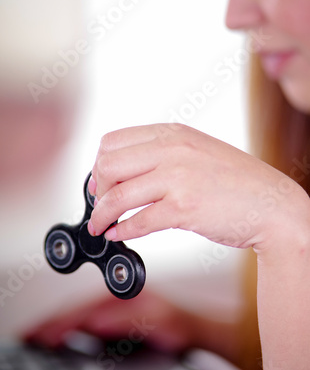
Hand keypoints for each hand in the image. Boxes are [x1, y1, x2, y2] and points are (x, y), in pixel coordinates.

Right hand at [23, 290, 199, 352]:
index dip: (63, 320)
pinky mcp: (114, 315)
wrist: (191, 327)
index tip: (46, 332)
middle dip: (53, 321)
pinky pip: (86, 319)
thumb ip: (125, 320)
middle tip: (32, 334)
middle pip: (77, 308)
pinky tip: (60, 333)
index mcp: (123, 290)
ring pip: (79, 313)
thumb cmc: (177, 320)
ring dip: (57, 323)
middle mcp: (115, 294)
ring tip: (38, 333)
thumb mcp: (155, 321)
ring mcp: (113, 304)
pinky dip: (69, 326)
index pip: (86, 306)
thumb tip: (95, 322)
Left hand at [88, 123, 301, 252]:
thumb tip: (124, 173)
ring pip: (118, 195)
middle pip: (108, 165)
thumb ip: (162, 155)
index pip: (113, 141)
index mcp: (173, 133)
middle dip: (98, 190)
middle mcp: (172, 149)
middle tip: (100, 205)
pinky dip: (122, 231)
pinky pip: (138, 221)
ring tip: (100, 225)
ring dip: (101, 215)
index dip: (99, 164)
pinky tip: (119, 235)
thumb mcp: (197, 152)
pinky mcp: (184, 208)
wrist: (271, 204)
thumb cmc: (236, 182)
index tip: (100, 183)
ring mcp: (178, 177)